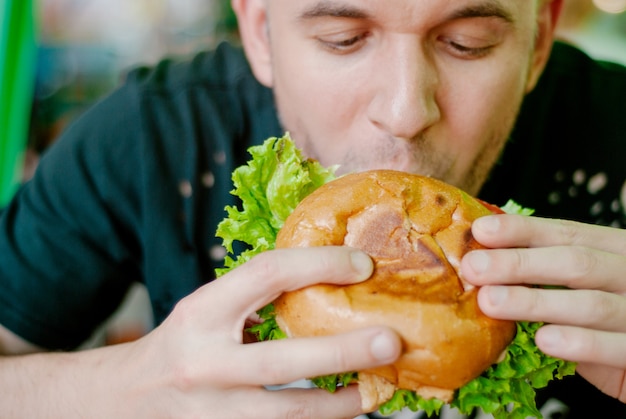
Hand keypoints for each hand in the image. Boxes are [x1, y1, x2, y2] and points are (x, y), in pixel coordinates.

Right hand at [120, 246, 400, 417]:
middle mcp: (205, 363)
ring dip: (342, 403)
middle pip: (285, 360)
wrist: (125, 400)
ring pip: (290, 413)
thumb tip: (325, 276)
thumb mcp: (206, 309)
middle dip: (344, 352)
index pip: (268, 274)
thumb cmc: (179, 345)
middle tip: (391, 341)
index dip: (320, 264)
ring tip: (377, 389)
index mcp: (202, 312)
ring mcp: (214, 412)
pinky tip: (343, 409)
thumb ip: (254, 295)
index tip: (361, 265)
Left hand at [461, 214, 625, 401]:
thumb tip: (483, 260)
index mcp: (615, 249)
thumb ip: (547, 273)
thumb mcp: (584, 287)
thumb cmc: (610, 322)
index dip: (522, 230)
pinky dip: (579, 343)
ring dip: (535, 302)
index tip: (481, 231)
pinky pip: (614, 347)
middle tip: (474, 268)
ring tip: (491, 302)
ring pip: (591, 304)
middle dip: (519, 264)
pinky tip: (544, 340)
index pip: (566, 234)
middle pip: (575, 263)